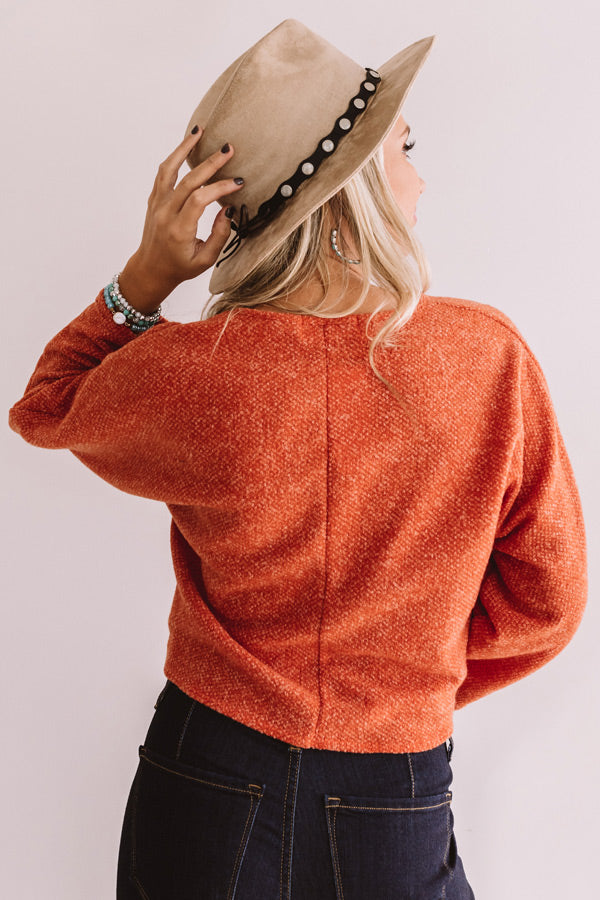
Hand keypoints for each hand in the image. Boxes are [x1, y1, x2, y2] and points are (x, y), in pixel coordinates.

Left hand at [118, 127, 243, 311]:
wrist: (151, 269)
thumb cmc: (180, 267)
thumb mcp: (205, 260)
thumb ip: (220, 235)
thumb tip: (228, 209)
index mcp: (179, 230)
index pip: (200, 200)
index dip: (219, 188)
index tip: (237, 183)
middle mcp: (165, 214)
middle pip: (188, 180)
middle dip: (210, 163)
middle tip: (228, 149)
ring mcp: (157, 204)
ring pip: (170, 169)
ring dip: (185, 148)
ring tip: (200, 131)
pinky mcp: (154, 199)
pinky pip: (163, 172)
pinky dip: (175, 156)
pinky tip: (187, 144)